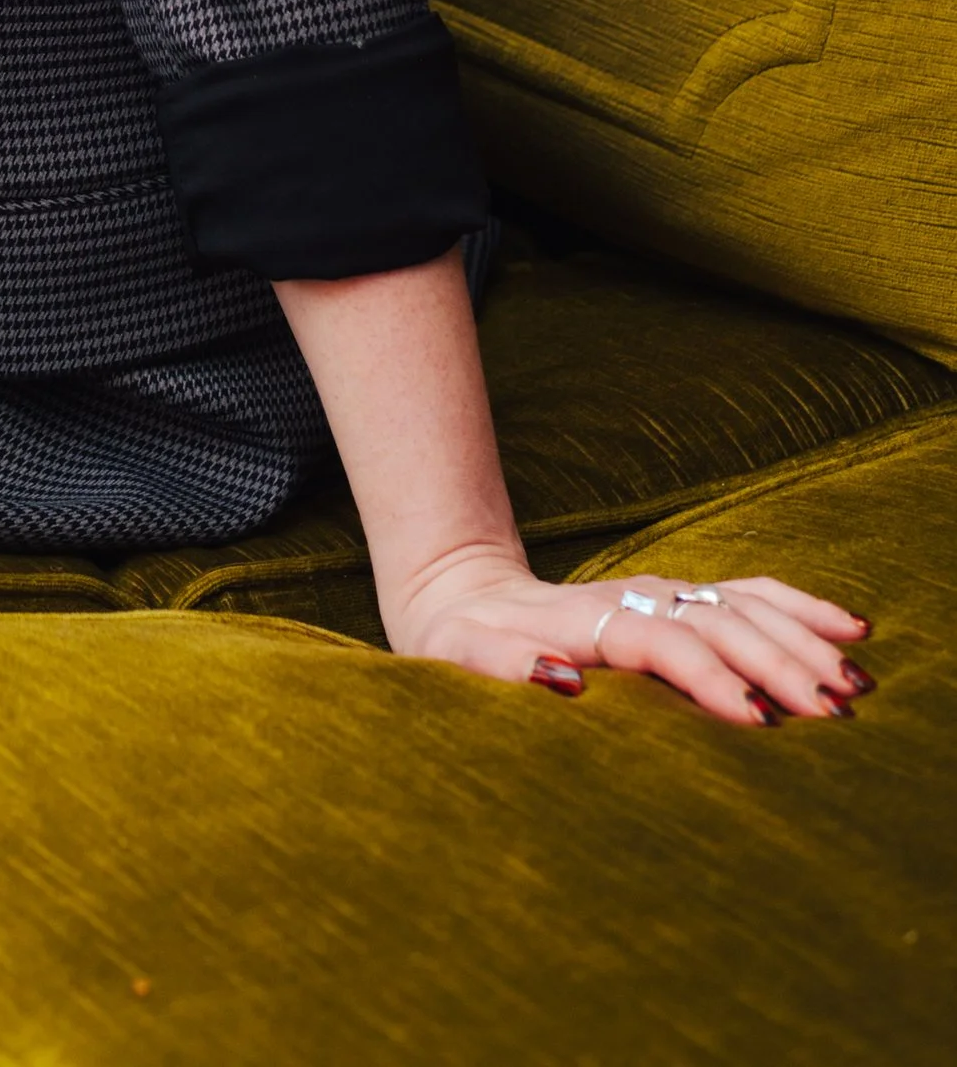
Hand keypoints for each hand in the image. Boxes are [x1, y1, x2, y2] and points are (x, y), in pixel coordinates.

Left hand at [385, 545, 874, 726]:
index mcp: (583, 620)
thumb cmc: (457, 642)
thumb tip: (561, 680)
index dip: (706, 677)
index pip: (658, 642)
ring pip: (741, 604)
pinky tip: (846, 628)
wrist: (459, 591)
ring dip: (799, 638)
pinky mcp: (675, 600)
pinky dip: (797, 608)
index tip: (755, 718)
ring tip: (853, 682)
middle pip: (714, 621)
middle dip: (775, 662)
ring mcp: (657, 595)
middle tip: (832, 712)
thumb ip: (502, 665)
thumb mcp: (456, 655)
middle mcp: (632, 599)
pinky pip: (747, 595)